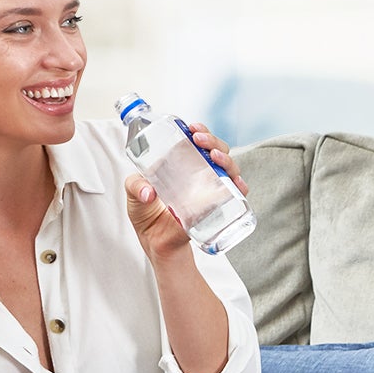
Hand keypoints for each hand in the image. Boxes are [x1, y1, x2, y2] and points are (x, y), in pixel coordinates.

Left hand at [122, 124, 244, 256]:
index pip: (195, 142)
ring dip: (226, 159)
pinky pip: (236, 193)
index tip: (192, 129)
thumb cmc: (147, 215)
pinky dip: (240, 186)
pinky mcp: (219, 206)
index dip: (199, 131)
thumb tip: (150, 193)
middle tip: (200, 140)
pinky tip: (236, 183)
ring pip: (228, 167)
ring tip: (215, 157)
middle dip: (213, 141)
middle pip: (215, 150)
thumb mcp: (134, 196)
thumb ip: (136, 187)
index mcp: (181, 164)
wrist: (158, 243)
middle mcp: (200, 173)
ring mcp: (211, 189)